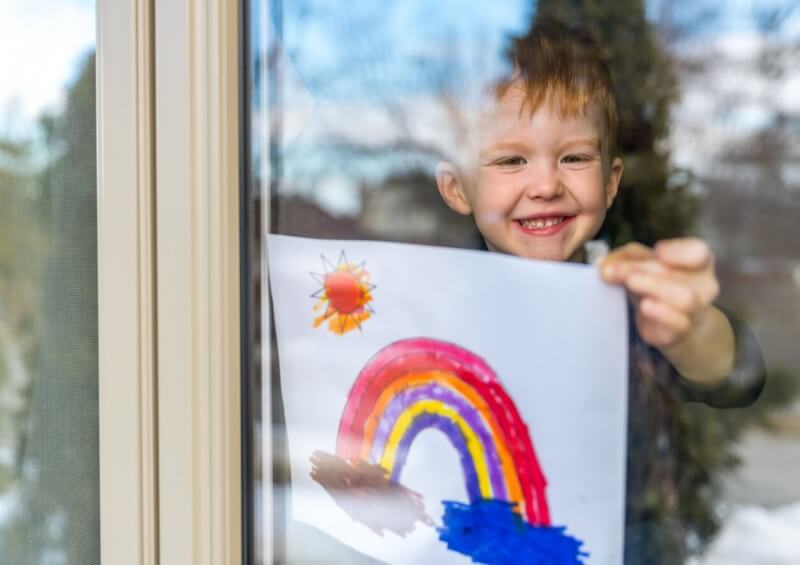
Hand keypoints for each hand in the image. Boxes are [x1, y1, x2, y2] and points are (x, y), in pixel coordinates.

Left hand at [598, 238, 719, 349]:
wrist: (669, 325)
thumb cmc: (656, 288)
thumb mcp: (642, 266)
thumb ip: (626, 258)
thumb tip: (603, 263)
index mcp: (698, 263)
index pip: (699, 252)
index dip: (678, 251)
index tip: (656, 251)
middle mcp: (704, 285)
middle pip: (674, 272)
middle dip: (639, 268)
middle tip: (612, 270)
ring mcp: (696, 310)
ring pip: (685, 297)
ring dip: (652, 286)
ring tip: (630, 283)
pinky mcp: (682, 331)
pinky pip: (679, 322)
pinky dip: (661, 312)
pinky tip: (646, 306)